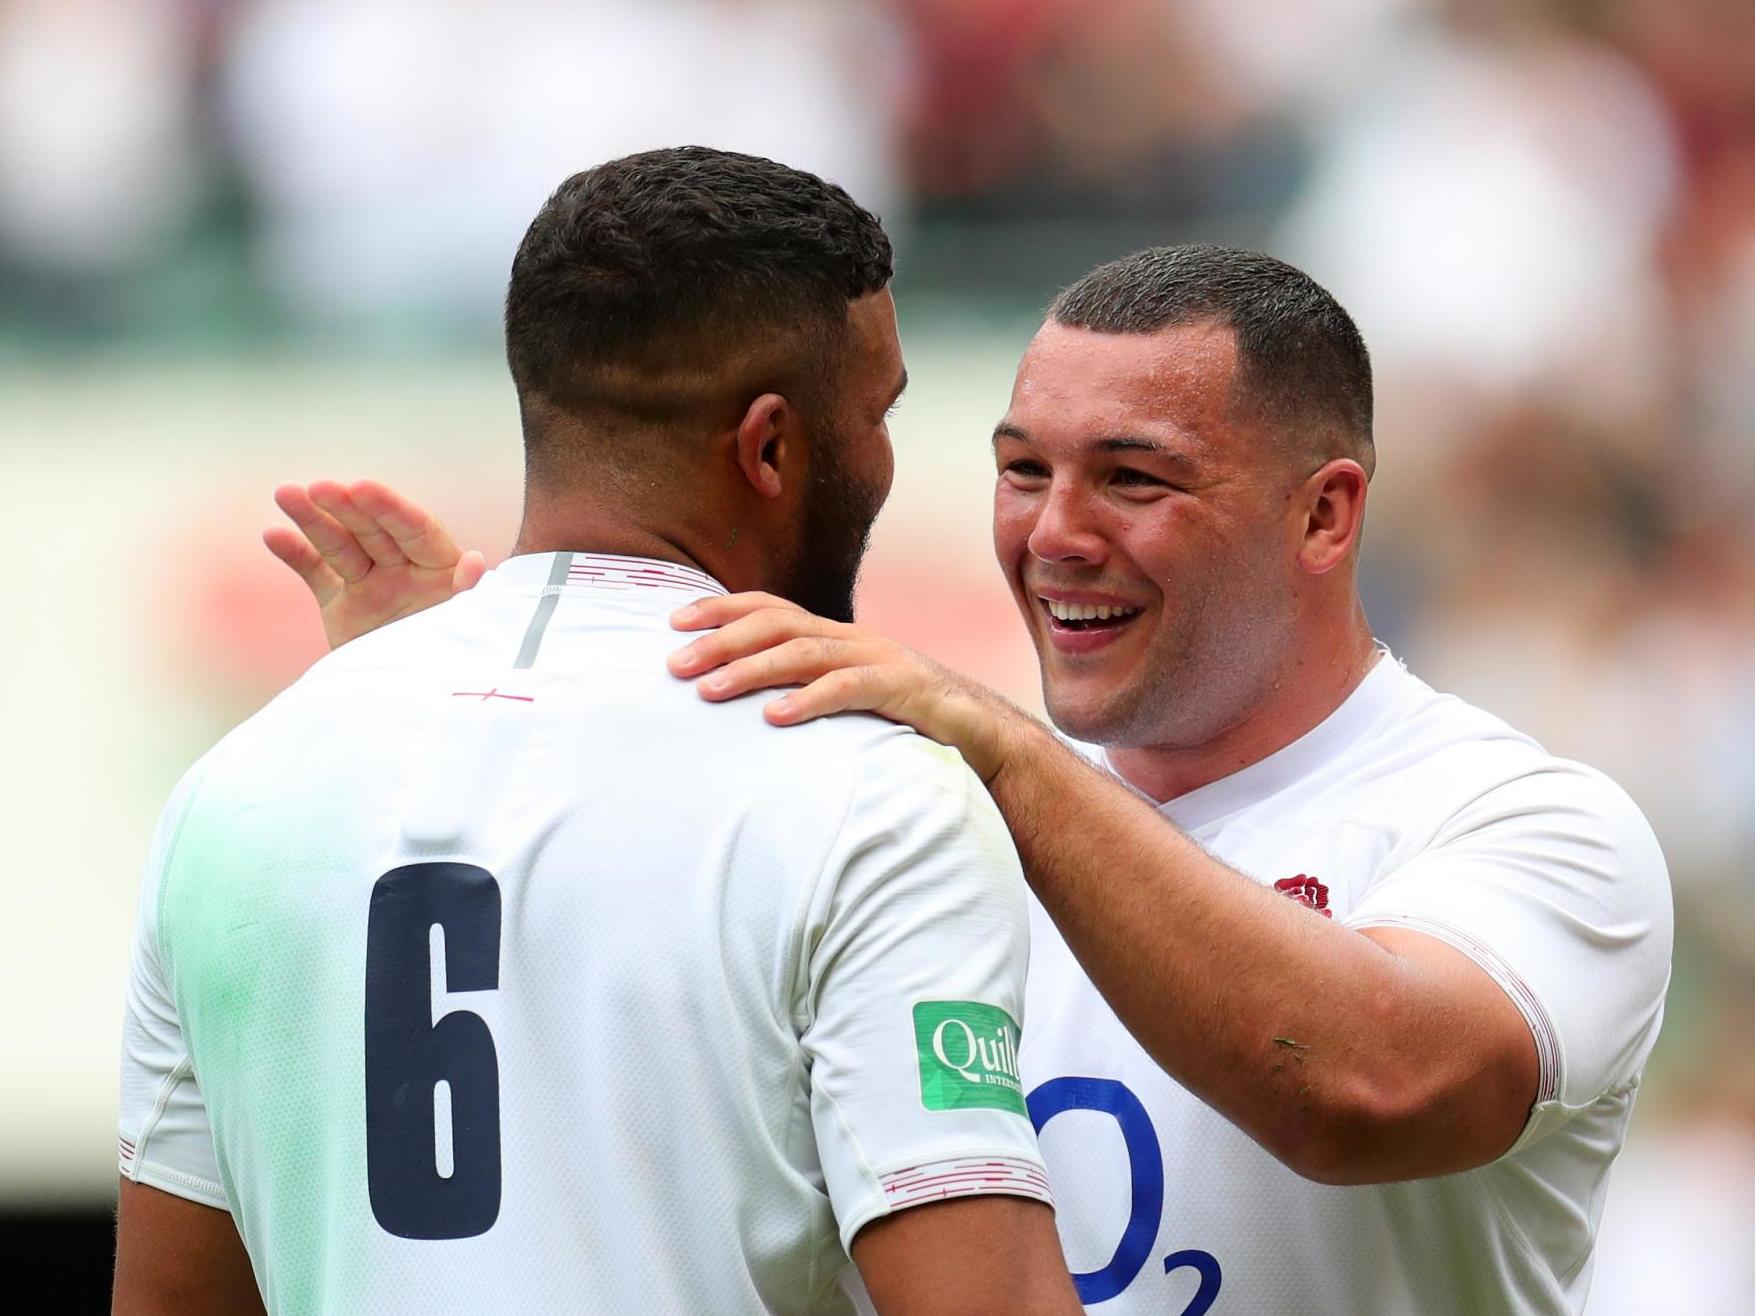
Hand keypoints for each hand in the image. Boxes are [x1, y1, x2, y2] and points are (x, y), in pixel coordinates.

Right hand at [264, 479, 485, 649]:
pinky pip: (317, 573)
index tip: (362, 488)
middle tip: (320, 488)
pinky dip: (296, 555)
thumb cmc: (451, 663)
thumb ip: (467, 594)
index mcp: (440, 567)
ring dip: (312, 519)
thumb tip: (475, 562)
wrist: (414, 707)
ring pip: (340, 545)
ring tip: (285, 493)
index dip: (390, 509)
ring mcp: (371, 584)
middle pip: (373, 530)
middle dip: (347, 508)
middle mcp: (404, 568)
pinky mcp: (342, 604)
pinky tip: (272, 535)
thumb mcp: (464, 628)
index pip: (415, 529)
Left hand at [668, 592, 1025, 782]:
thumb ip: (803, 688)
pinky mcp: (903, 690)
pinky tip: (774, 717)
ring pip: (805, 652)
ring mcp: (879, 659)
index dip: (721, 609)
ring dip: (751, 669)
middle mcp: (851, 638)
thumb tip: (744, 701)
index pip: (769, 607)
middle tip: (675, 664)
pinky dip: (809, 700)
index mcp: (834, 636)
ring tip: (709, 690)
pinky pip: (850, 689)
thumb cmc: (903, 719)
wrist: (982, 733)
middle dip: (721, 639)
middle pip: (777, 623)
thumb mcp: (845, 697)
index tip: (673, 622)